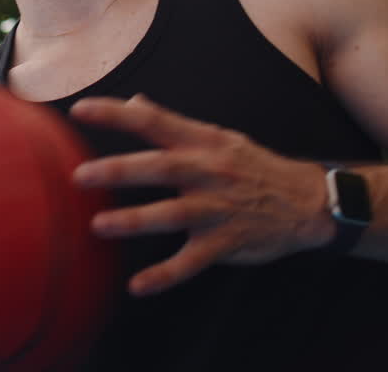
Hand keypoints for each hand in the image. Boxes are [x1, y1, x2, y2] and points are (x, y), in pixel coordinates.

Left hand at [70, 95, 333, 296]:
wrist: (308, 201)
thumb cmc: (254, 167)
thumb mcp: (219, 137)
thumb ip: (173, 123)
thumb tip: (135, 101)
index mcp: (203, 142)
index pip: (154, 121)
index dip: (117, 114)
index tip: (80, 110)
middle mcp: (209, 172)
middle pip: (160, 168)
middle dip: (120, 170)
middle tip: (80, 175)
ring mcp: (218, 208)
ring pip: (173, 214)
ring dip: (135, 220)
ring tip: (98, 226)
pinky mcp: (227, 242)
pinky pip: (192, 262)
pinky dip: (165, 275)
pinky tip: (138, 286)